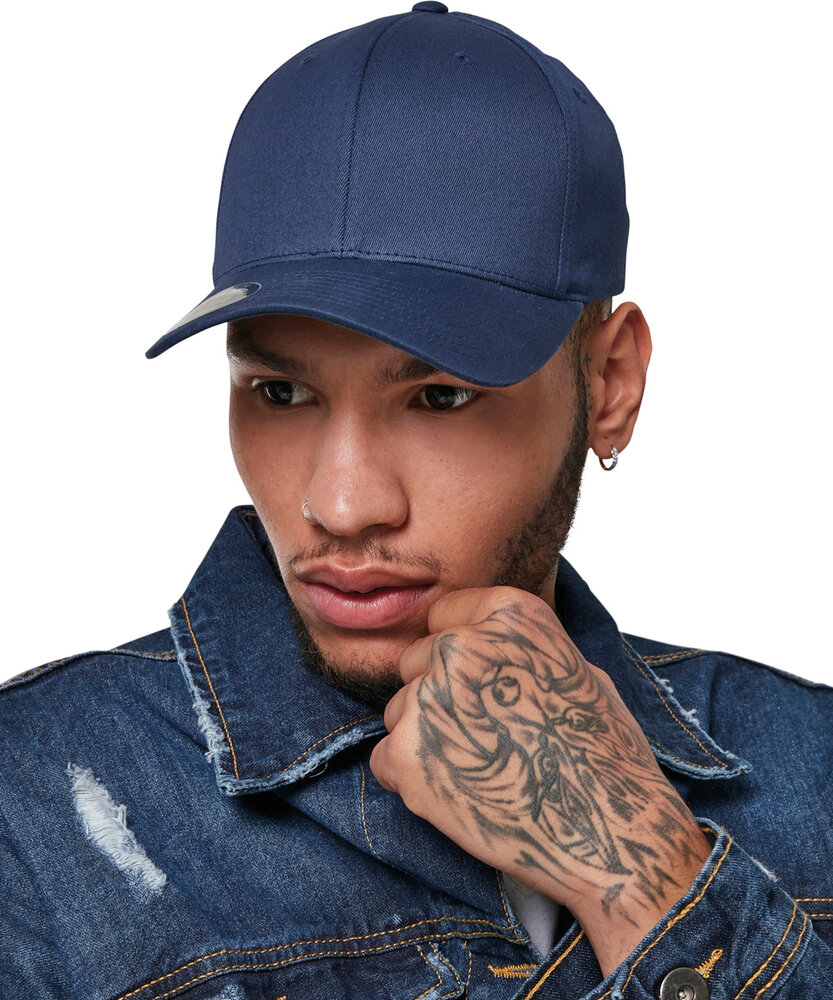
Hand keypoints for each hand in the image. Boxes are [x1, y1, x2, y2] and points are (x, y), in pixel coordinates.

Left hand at [369, 587, 710, 973]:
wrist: (609, 834)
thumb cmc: (603, 753)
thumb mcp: (579, 669)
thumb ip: (522, 647)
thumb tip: (490, 642)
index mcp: (508, 614)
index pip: (444, 615)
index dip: (461, 654)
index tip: (484, 686)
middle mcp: (462, 645)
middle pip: (416, 661)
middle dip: (439, 696)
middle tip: (486, 736)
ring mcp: (430, 700)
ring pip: (397, 710)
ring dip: (424, 739)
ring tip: (480, 770)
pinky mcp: (406, 754)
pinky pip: (385, 758)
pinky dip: (411, 780)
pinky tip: (458, 796)